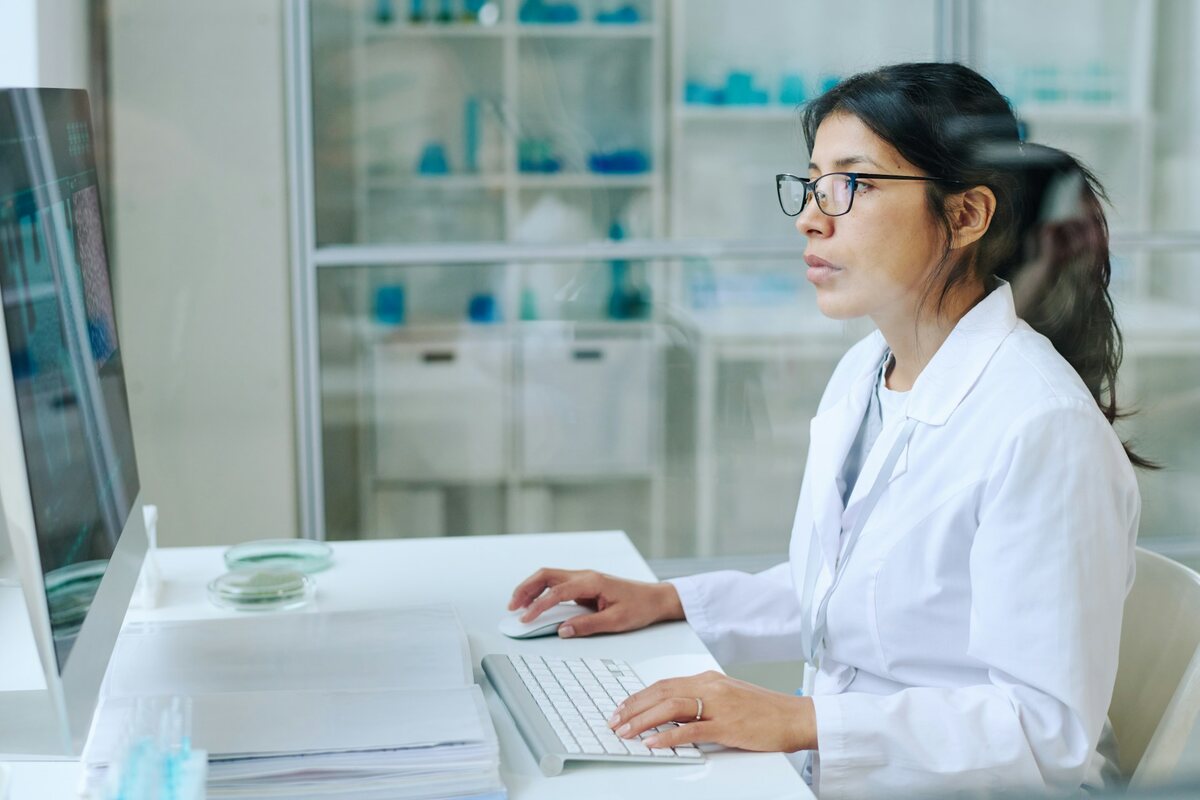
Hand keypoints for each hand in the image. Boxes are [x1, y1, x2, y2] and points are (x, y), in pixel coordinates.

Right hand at [507, 568, 683, 637]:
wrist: (656, 598)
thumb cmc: (640, 607)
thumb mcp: (616, 621)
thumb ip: (587, 625)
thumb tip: (562, 630)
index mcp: (591, 582)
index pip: (556, 592)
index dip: (538, 606)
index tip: (525, 619)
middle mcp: (585, 576)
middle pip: (546, 575)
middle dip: (525, 589)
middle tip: (511, 608)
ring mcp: (584, 579)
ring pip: (549, 577)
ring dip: (531, 589)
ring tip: (517, 605)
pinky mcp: (584, 585)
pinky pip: (557, 584)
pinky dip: (542, 591)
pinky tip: (535, 603)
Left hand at [608, 671, 816, 752]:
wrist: (796, 716)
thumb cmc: (764, 710)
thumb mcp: (728, 697)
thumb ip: (701, 701)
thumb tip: (672, 712)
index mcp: (709, 679)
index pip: (664, 684)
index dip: (639, 697)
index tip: (621, 708)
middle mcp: (710, 686)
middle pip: (661, 693)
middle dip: (633, 707)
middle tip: (614, 721)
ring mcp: (719, 705)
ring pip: (671, 707)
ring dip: (643, 720)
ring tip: (625, 732)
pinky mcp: (728, 725)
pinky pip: (691, 730)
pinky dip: (668, 736)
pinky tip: (653, 743)